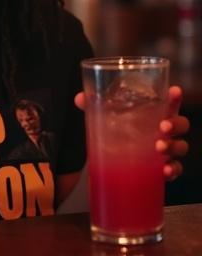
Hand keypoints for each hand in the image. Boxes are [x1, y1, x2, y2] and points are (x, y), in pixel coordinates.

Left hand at [74, 86, 189, 180]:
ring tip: (159, 148)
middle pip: (181, 123)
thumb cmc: (118, 128)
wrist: (116, 157)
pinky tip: (165, 172)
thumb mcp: (105, 114)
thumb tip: (80, 99)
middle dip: (175, 124)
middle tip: (162, 127)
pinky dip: (173, 170)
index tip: (174, 90)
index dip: (174, 96)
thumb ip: (92, 104)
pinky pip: (176, 169)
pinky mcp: (162, 167)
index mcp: (153, 112)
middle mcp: (164, 128)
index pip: (168, 101)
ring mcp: (166, 148)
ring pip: (181, 146)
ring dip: (173, 146)